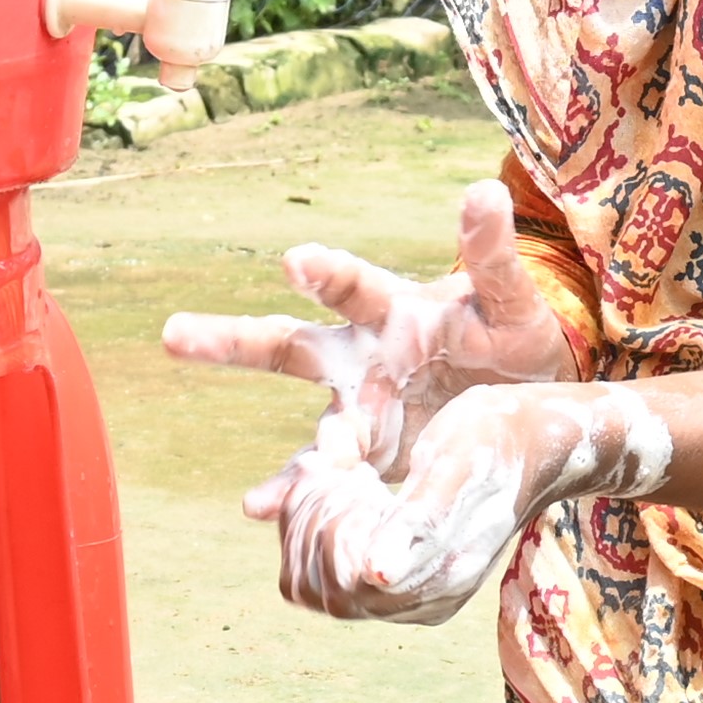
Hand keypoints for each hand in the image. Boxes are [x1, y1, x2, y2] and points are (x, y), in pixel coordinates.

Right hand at [160, 178, 578, 489]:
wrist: (528, 397)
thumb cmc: (512, 336)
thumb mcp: (512, 298)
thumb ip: (493, 256)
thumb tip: (485, 188)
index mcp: (391, 310)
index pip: (351, 287)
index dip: (325, 273)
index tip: (296, 260)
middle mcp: (361, 356)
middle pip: (287, 345)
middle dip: (232, 342)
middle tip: (173, 333)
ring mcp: (362, 410)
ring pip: (307, 431)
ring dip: (277, 461)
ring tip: (248, 493)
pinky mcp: (372, 457)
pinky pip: (327, 478)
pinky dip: (296, 496)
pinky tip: (265, 514)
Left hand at [264, 379, 673, 624]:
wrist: (535, 444)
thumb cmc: (495, 440)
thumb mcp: (455, 465)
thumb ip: (417, 522)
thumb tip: (376, 572)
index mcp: (439, 577)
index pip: (340, 579)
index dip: (324, 522)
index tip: (348, 469)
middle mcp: (421, 600)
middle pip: (318, 588)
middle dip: (310, 520)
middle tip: (333, 465)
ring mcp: (408, 596)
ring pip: (313, 586)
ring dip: (307, 524)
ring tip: (336, 472)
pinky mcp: (397, 581)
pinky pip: (326, 575)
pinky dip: (317, 528)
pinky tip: (345, 486)